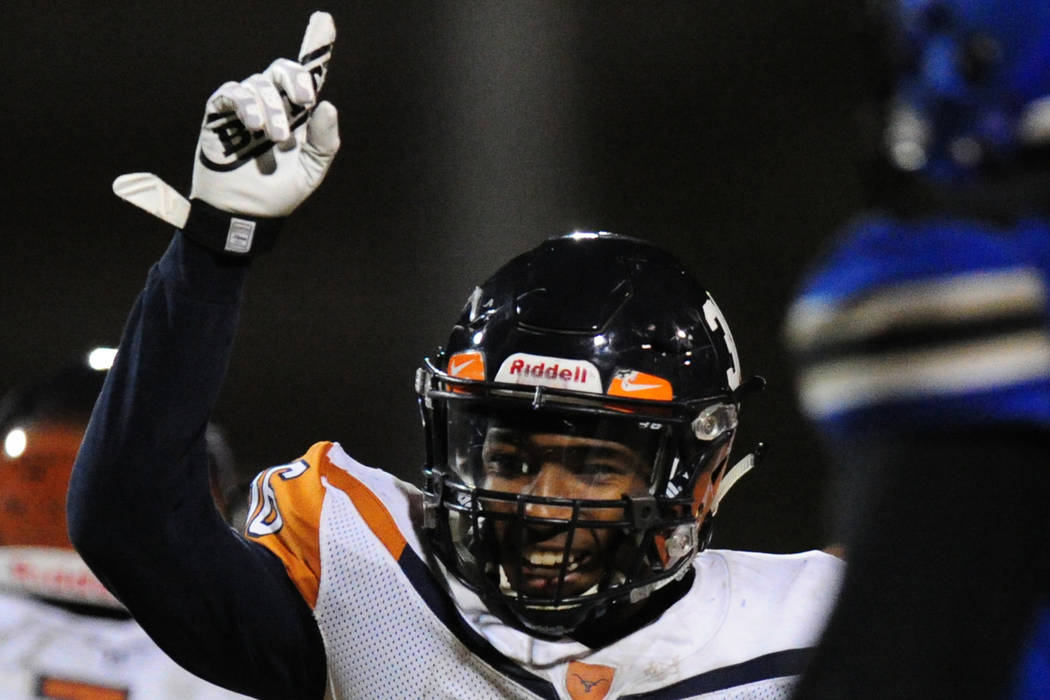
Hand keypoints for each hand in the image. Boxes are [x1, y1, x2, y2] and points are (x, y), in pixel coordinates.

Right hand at [190, 11, 338, 216]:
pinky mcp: (220, 114)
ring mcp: (245, 107)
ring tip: (273, 138)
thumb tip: (327, 104)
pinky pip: (232, 93)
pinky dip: (245, 104)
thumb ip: (323, 141)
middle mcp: (273, 104)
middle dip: (295, 78)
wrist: (245, 216)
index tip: (325, 20)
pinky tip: (254, 126)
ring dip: (271, 108)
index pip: (308, 74)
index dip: (317, 45)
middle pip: (283, 69)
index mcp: (298, 115)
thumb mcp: (311, 171)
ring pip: (259, 83)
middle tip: (303, 101)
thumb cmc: (278, 194)